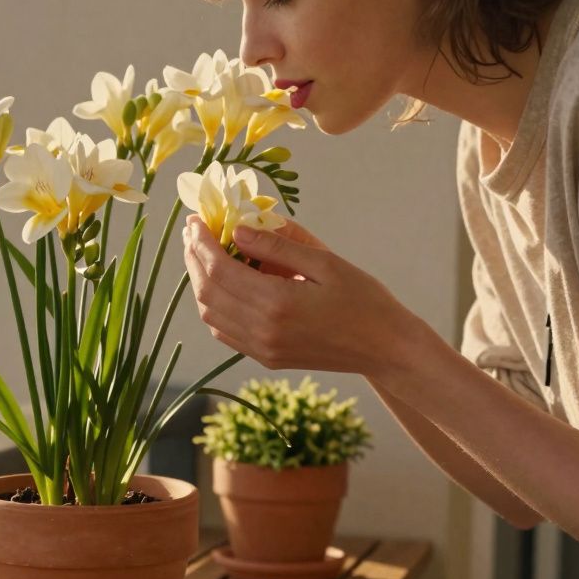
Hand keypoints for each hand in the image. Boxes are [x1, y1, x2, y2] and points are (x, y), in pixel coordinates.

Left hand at [181, 214, 421, 377]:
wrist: (385, 348)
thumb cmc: (363, 299)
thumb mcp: (325, 262)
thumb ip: (278, 245)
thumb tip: (237, 229)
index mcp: (277, 302)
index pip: (219, 269)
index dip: (201, 243)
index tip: (194, 220)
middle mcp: (263, 330)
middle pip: (208, 291)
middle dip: (194, 258)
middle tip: (193, 232)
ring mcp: (262, 348)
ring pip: (210, 314)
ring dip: (200, 282)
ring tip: (203, 254)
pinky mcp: (266, 358)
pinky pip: (225, 331)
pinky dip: (214, 306)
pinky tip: (221, 285)